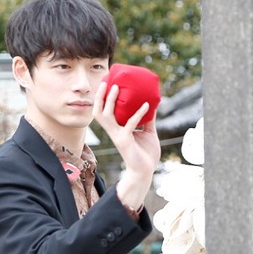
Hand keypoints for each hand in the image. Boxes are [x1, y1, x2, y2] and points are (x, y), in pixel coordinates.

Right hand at [94, 81, 158, 213]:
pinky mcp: (125, 142)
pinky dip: (138, 113)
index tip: (106, 83)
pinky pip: (130, 124)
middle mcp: (113, 131)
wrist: (146, 171)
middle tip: (107, 82)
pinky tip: (147, 105)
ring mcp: (118, 136)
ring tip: (117, 87)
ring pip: (107, 116)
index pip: (104, 111)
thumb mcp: (148, 132)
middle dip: (100, 97)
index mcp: (116, 129)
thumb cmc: (145, 153)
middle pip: (99, 111)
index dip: (102, 98)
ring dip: (111, 101)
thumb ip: (147, 119)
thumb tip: (152, 103)